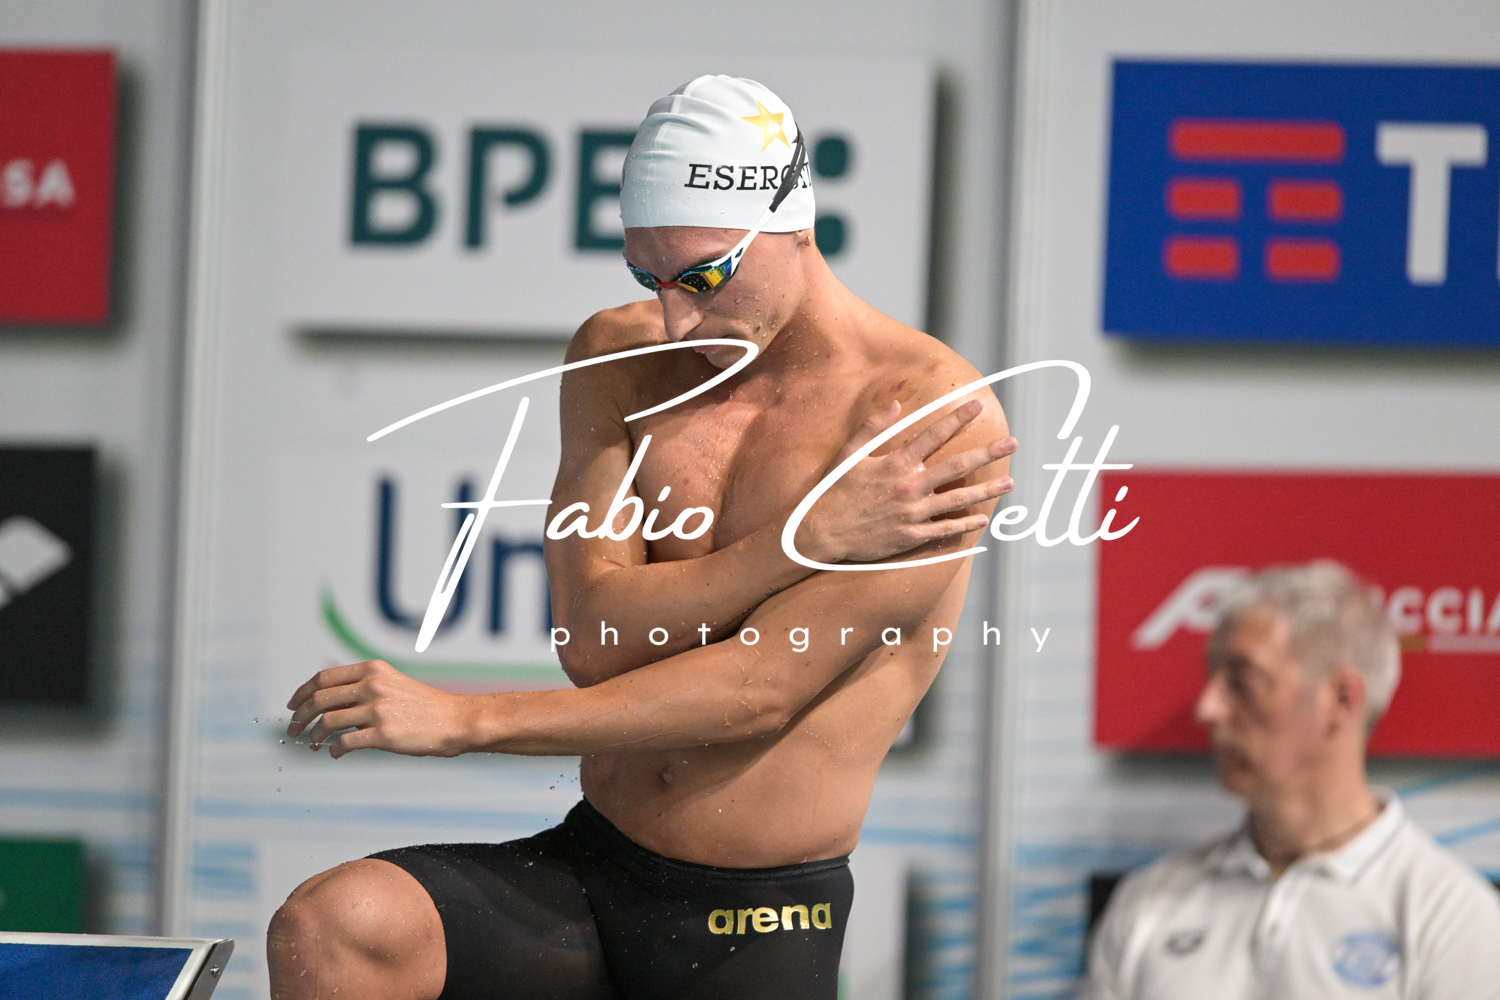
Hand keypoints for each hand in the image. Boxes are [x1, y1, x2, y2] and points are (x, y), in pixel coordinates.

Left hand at [285, 660, 473, 758]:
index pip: (324, 678)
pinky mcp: (384, 734)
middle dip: (300, 717)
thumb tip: (326, 702)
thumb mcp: (393, 683)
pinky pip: (345, 743)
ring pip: (328, 722)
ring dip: (314, 736)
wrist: (454, 720)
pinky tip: (334, 753)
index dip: (302, 692)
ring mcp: (378, 710)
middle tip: (293, 730)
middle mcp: (373, 686)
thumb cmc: (423, 706)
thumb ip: (363, 687)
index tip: (292, 706)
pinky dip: (334, 750)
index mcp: (373, 670)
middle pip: (320, 699)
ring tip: (314, 745)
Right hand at [796, 399, 1015, 563]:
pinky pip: (944, 530)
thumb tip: (895, 405)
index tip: (977, 404)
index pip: (933, 435)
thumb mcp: (848, 455)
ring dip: (986, 491)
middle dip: (987, 452)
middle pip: (957, 466)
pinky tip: (982, 519)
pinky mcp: (911, 536)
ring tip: (1009, 483)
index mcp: (896, 464)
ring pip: (958, 500)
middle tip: (1012, 443)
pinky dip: (964, 524)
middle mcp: (909, 487)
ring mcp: (913, 513)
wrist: (821, 533)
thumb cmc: (833, 491)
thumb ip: (872, 428)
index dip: (956, 418)